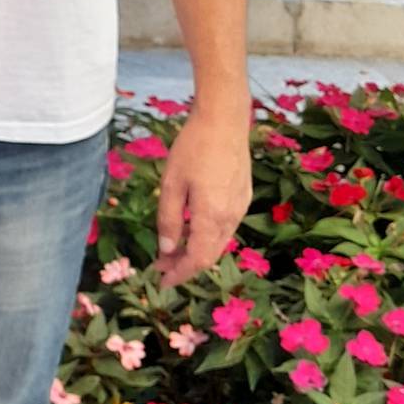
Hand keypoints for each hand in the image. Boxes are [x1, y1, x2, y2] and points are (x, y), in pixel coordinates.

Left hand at [152, 108, 253, 287]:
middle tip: (161, 268)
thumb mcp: (171, 184)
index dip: (179, 274)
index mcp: (212, 216)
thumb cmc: (192, 148)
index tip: (160, 282)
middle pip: (210, 255)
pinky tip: (191, 230)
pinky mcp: (243, 197)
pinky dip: (208, 237)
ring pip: (219, 242)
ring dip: (196, 251)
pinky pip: (226, 227)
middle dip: (185, 266)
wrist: (224, 121)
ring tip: (172, 251)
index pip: (197, 259)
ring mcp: (240, 207)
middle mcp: (231, 217)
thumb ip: (169, 220)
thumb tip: (167, 251)